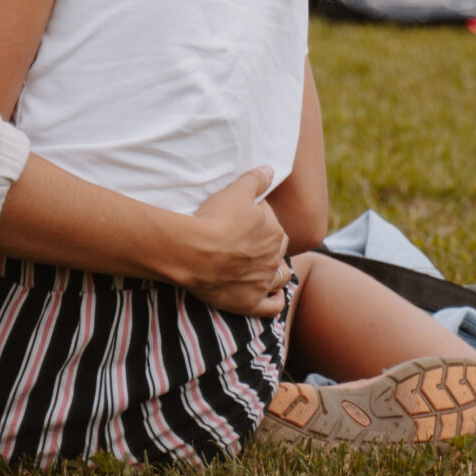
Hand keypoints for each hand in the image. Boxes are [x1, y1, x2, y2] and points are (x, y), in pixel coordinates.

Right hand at [175, 167, 290, 317]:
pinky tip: (271, 295)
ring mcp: (263, 282)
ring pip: (280, 278)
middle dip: (268, 247)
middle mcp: (274, 259)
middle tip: (248, 243)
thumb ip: (257, 180)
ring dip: (275, 273)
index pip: (274, 226)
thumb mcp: (236, 191)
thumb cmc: (215, 219)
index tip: (243, 221)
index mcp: (274, 232)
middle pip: (277, 252)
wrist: (195, 252)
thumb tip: (271, 169)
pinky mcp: (251, 303)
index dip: (261, 222)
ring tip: (263, 268)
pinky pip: (273, 306)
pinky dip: (275, 300)